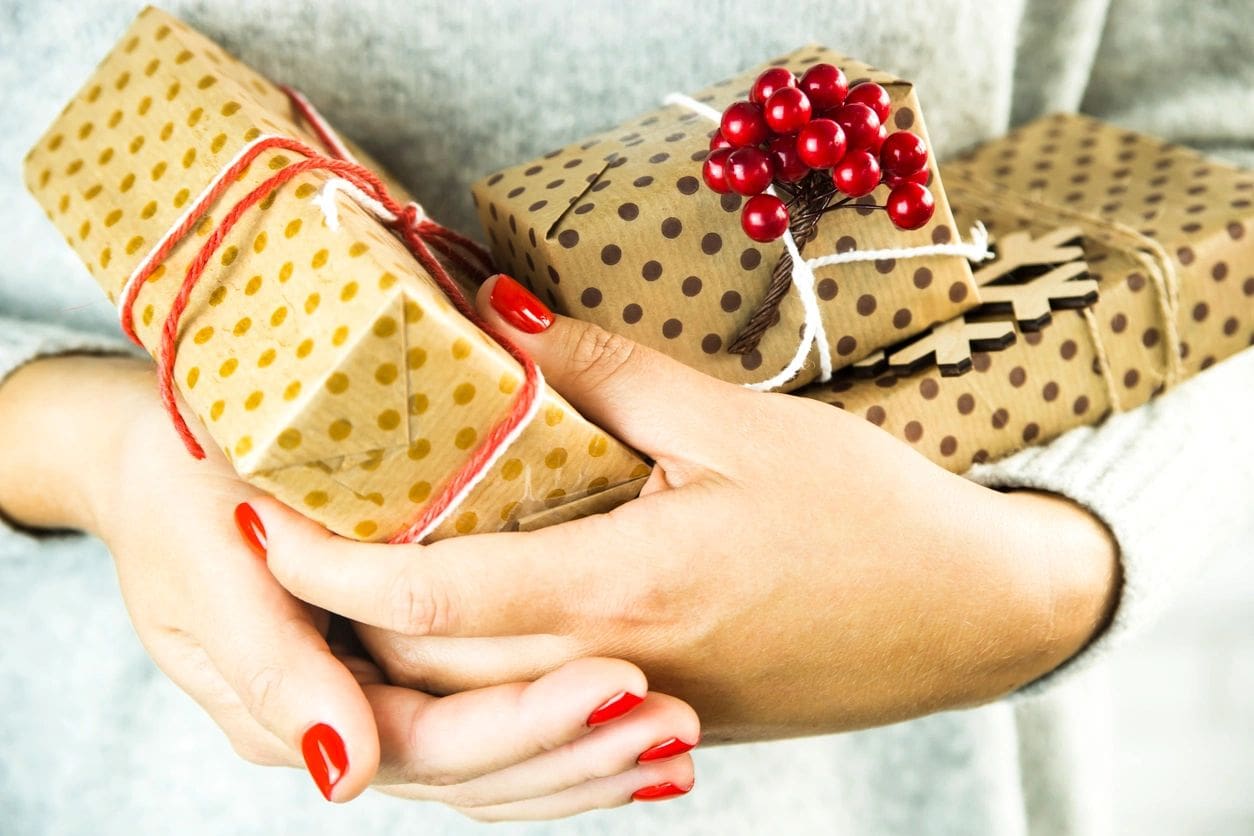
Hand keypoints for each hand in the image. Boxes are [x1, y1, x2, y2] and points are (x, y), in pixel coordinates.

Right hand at [0, 356, 698, 816]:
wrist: (152, 459)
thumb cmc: (176, 490)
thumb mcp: (206, 565)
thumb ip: (273, 668)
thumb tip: (342, 773)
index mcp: (291, 708)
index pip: (434, 744)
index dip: (529, 723)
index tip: (620, 684)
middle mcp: (343, 723)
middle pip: (480, 770)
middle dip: (580, 753)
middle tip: (677, 724)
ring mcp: (376, 702)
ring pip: (495, 765)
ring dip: (587, 759)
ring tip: (678, 743)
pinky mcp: (405, 672)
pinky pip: (491, 725)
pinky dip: (562, 735)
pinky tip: (634, 731)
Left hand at [256, 275, 1119, 740]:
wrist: (971, 616)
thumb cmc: (870, 517)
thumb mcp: (738, 421)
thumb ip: (601, 373)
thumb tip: (491, 316)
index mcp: (630, 592)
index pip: (435, 598)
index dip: (331, 564)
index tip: (258, 520)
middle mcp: (617, 670)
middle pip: (434, 666)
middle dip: (338, 615)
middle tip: (283, 539)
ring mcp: (638, 711)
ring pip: (475, 706)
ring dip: (394, 656)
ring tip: (344, 584)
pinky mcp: (662, 721)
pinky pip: (533, 714)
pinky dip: (471, 680)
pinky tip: (453, 634)